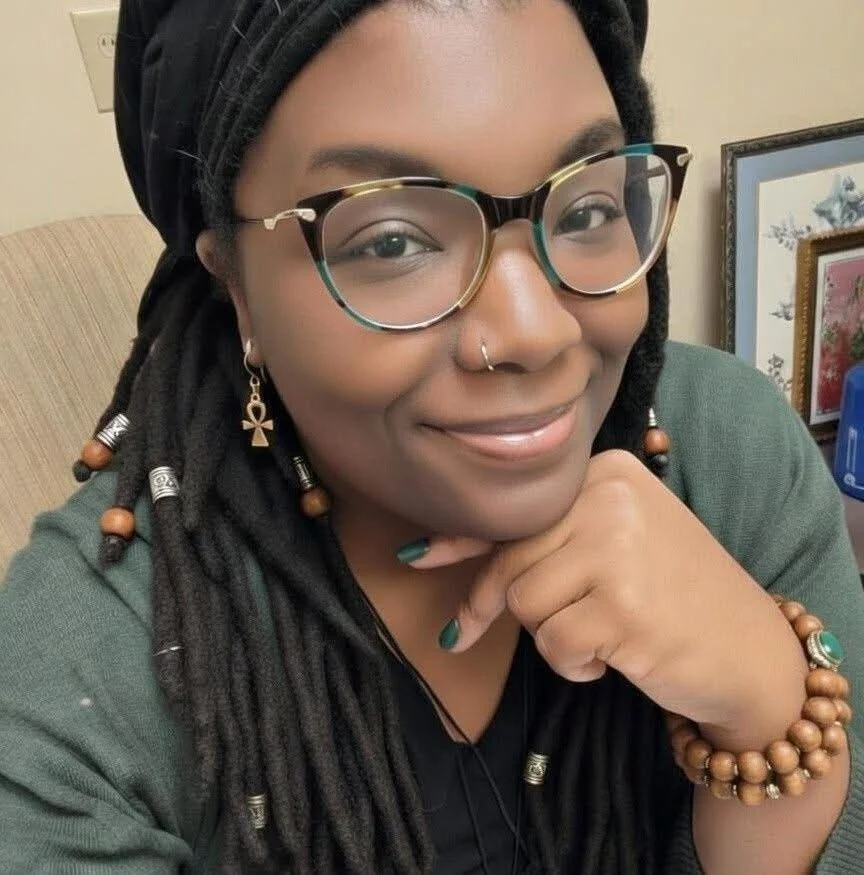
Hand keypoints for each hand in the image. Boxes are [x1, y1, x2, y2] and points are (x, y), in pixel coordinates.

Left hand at [404, 450, 806, 741]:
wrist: (752, 650)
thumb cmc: (672, 596)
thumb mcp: (612, 545)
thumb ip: (543, 540)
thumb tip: (430, 551)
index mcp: (609, 473)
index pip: (518, 509)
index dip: (461, 539)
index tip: (416, 557)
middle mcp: (612, 499)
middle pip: (512, 559)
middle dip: (487, 604)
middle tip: (465, 634)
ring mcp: (620, 550)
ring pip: (527, 604)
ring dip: (552, 636)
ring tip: (599, 635)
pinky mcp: (624, 606)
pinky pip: (554, 645)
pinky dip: (574, 666)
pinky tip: (615, 658)